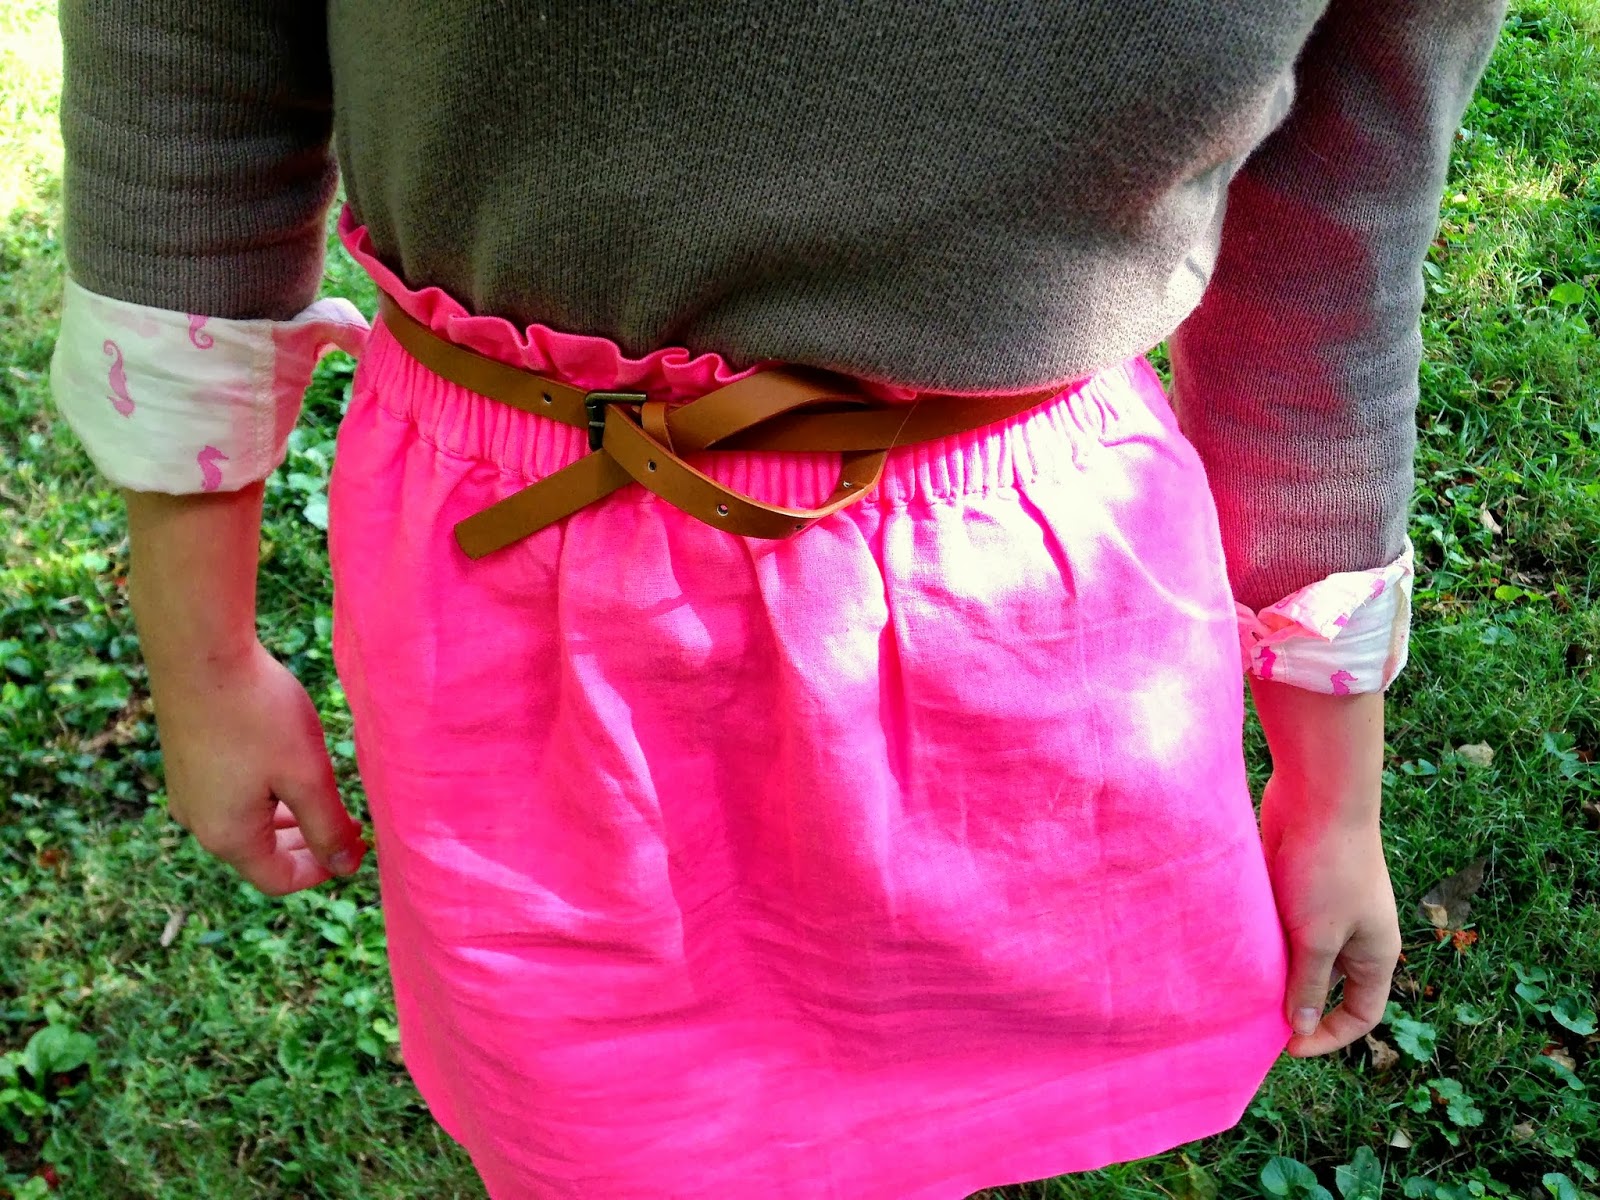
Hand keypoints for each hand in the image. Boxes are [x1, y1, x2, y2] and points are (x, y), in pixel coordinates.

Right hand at [151, 640, 367, 894]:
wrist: (200, 653)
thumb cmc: (258, 715)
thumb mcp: (307, 776)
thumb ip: (328, 826)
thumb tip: (346, 867)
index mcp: (227, 836)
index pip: (279, 879)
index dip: (322, 870)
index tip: (357, 846)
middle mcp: (199, 821)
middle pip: (260, 854)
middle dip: (307, 843)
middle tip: (348, 822)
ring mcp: (187, 792)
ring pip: (247, 823)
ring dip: (288, 817)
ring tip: (325, 795)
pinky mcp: (186, 763)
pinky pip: (231, 796)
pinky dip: (265, 795)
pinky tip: (289, 767)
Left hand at [1259, 770, 1401, 1057]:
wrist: (1318, 794)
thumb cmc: (1327, 866)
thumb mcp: (1319, 935)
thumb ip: (1309, 982)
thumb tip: (1301, 1026)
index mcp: (1376, 953)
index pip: (1361, 1014)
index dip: (1328, 1036)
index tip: (1286, 1046)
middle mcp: (1355, 935)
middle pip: (1327, 987)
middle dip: (1294, 1004)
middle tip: (1252, 1020)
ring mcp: (1326, 909)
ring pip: (1299, 956)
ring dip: (1273, 971)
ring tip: (1237, 987)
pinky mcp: (1297, 886)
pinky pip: (1281, 926)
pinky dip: (1262, 940)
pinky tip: (1233, 947)